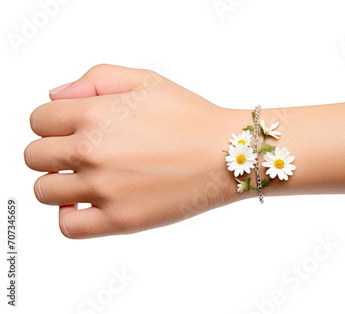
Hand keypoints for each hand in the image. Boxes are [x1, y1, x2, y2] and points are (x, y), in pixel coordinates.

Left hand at [25, 64, 249, 238]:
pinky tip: (88, 202)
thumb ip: (95, 79)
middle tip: (81, 154)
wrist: (228, 154)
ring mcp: (105, 188)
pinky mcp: (121, 219)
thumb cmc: (192, 117)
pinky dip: (69, 214)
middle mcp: (92, 150)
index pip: (39, 119)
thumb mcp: (146, 80)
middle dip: (53, 152)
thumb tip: (56, 96)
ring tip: (85, 179)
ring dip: (58, 183)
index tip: (73, 131)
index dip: (54, 124)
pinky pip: (68, 225)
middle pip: (35, 155)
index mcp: (94, 113)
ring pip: (44, 190)